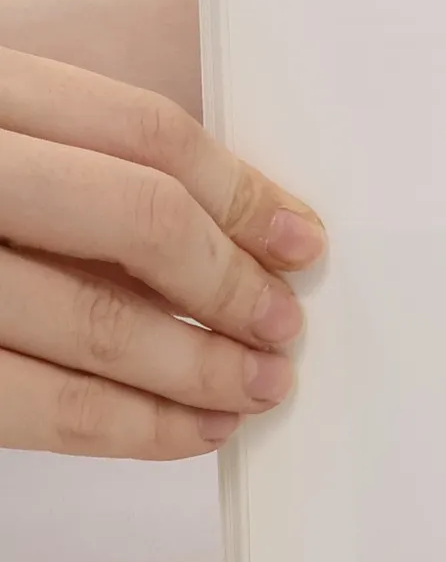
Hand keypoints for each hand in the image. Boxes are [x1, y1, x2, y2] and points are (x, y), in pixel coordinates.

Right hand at [0, 46, 324, 458]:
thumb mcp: (5, 139)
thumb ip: (77, 162)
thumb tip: (239, 230)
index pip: (142, 131)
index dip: (240, 191)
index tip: (300, 240)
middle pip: (134, 217)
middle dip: (228, 282)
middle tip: (283, 327)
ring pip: (88, 321)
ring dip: (194, 368)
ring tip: (254, 390)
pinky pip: (29, 403)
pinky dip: (125, 426)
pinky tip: (185, 431)